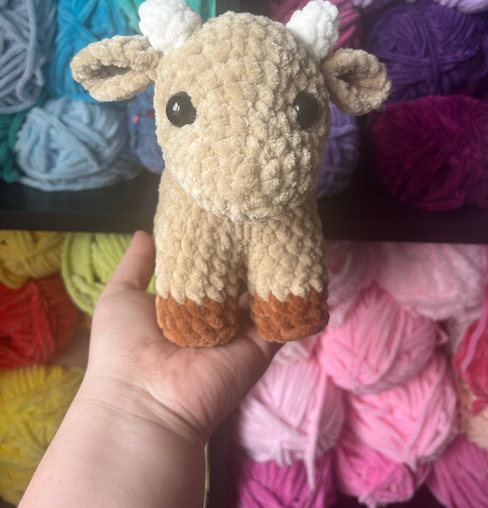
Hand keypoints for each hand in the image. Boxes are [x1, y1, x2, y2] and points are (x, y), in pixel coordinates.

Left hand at [81, 230, 278, 444]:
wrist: (143, 400)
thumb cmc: (123, 347)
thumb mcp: (120, 296)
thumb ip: (136, 264)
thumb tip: (145, 232)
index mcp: (185, 305)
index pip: (209, 269)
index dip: (219, 243)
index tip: (230, 212)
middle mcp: (216, 317)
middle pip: (240, 280)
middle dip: (250, 252)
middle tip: (263, 214)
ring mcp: (241, 332)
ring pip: (265, 295)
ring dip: (275, 269)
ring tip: (287, 229)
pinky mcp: (261, 346)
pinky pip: (283, 319)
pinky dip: (295, 298)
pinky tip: (304, 265)